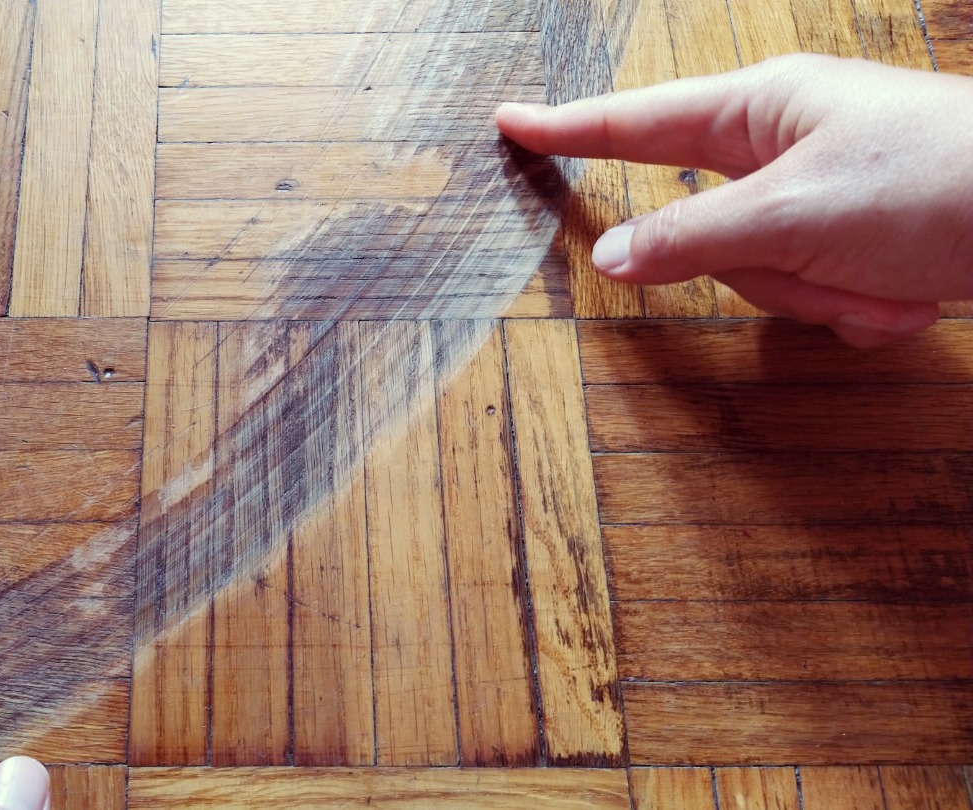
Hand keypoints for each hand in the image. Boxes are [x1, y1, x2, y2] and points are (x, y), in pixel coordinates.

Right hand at [496, 54, 972, 347]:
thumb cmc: (939, 182)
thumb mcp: (791, 215)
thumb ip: (688, 240)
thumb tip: (610, 257)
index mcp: (762, 110)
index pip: (636, 122)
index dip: (568, 127)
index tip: (513, 121)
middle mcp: (787, 147)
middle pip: (705, 233)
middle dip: (767, 273)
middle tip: (820, 266)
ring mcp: (824, 196)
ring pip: (760, 275)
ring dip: (822, 295)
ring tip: (886, 277)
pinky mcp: (860, 240)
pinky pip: (815, 294)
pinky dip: (858, 306)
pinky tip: (908, 292)